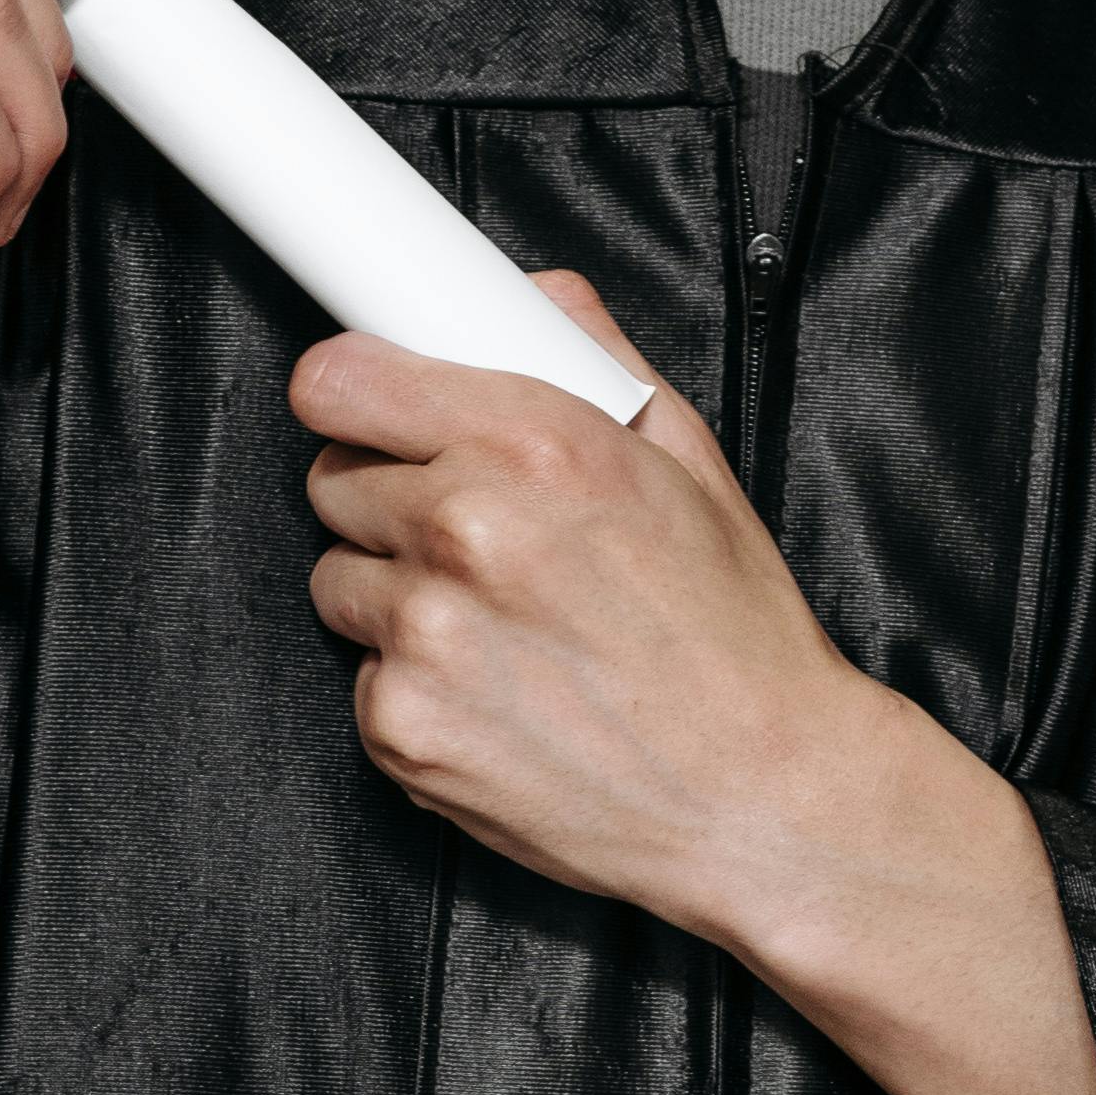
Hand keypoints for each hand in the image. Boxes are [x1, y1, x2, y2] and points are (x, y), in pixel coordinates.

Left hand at [294, 270, 1095, 1094]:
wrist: (763, 798)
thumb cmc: (737, 639)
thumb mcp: (693, 465)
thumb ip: (594, 363)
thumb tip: (535, 296)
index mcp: (536, 444)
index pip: (338, 382)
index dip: (350, 398)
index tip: (365, 414)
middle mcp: (466, 530)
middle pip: (332, 480)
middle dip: (390, 501)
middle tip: (473, 542)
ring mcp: (425, 636)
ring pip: (340, 581)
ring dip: (397, 597)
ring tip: (499, 630)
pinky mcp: (403, 728)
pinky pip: (365, 681)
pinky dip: (414, 690)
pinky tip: (499, 698)